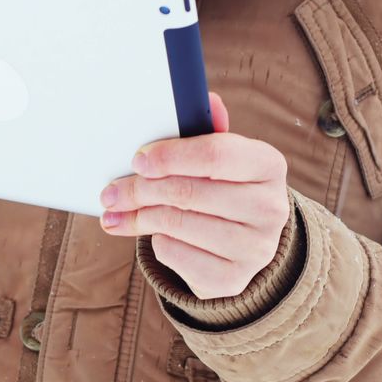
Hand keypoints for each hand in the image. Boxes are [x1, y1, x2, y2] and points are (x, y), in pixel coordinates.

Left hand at [99, 93, 290, 299]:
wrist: (244, 244)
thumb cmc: (224, 188)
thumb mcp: (222, 158)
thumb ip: (209, 130)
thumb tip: (207, 101)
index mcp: (269, 165)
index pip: (214, 154)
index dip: (169, 156)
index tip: (137, 159)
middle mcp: (271, 207)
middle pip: (188, 192)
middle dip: (140, 190)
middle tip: (111, 191)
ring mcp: (255, 248)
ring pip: (177, 224)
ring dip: (138, 216)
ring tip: (116, 211)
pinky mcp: (233, 280)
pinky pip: (176, 255)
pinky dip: (156, 242)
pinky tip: (153, 234)